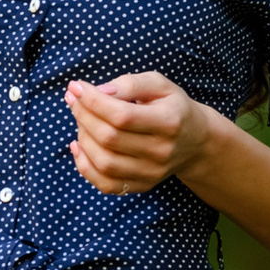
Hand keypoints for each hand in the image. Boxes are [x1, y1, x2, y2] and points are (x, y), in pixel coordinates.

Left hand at [66, 69, 212, 195]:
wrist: (195, 141)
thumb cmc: (172, 107)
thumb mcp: (159, 85)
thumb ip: (130, 84)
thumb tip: (98, 92)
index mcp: (168, 122)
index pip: (121, 115)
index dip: (92, 101)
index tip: (76, 86)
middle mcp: (161, 151)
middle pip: (109, 138)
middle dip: (83, 116)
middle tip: (74, 100)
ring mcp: (152, 172)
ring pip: (103, 162)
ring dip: (82, 138)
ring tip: (81, 120)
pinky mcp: (142, 185)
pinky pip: (105, 183)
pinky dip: (84, 165)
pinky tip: (79, 145)